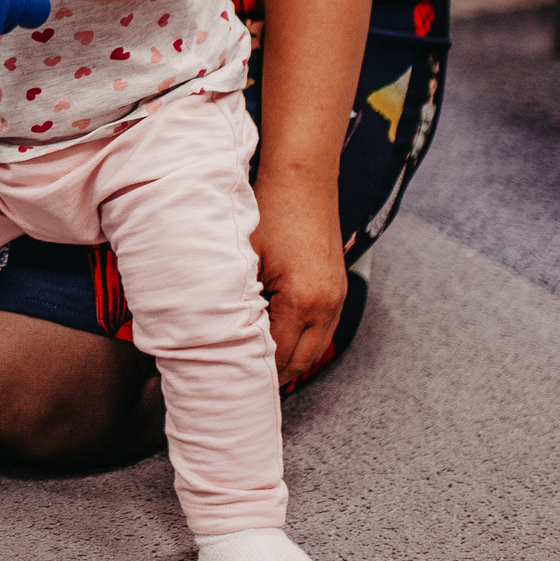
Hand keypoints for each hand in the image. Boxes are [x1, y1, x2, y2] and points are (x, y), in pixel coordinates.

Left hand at [249, 174, 348, 389]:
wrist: (302, 179)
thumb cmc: (270, 212)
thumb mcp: (245, 260)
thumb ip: (238, 301)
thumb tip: (221, 334)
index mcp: (302, 302)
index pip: (278, 356)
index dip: (254, 370)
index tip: (231, 379)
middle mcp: (327, 305)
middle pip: (302, 361)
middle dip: (274, 374)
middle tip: (243, 381)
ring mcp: (337, 297)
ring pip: (317, 348)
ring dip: (291, 359)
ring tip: (259, 365)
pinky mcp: (338, 287)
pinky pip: (324, 329)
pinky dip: (304, 340)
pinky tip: (280, 338)